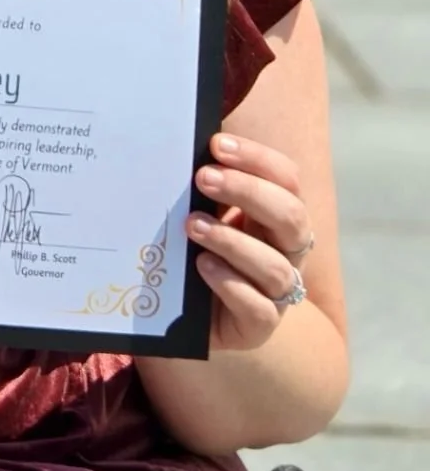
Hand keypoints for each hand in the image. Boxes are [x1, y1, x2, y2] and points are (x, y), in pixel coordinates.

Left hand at [188, 133, 313, 354]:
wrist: (192, 313)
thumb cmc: (199, 246)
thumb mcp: (204, 210)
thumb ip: (204, 184)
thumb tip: (178, 144)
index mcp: (277, 214)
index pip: (286, 178)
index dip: (257, 159)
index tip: (216, 145)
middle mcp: (287, 251)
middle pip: (291, 216)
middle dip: (247, 191)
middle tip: (203, 178)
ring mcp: (277, 292)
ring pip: (276, 267)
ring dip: (232, 241)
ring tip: (192, 225)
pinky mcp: (259, 326)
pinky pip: (258, 309)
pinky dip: (230, 284)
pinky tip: (202, 266)